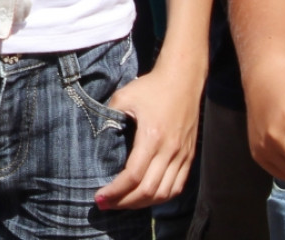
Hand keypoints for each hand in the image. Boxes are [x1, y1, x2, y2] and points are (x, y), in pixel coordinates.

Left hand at [94, 63, 203, 208]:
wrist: (183, 79)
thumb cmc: (151, 87)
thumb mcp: (124, 96)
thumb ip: (108, 116)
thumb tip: (95, 137)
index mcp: (152, 136)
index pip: (133, 176)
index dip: (115, 191)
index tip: (99, 196)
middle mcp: (170, 150)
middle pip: (148, 190)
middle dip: (124, 203)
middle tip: (106, 204)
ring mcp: (182, 155)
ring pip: (164, 193)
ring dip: (142, 204)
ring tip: (123, 204)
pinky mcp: (189, 156)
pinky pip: (177, 186)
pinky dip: (161, 197)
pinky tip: (145, 197)